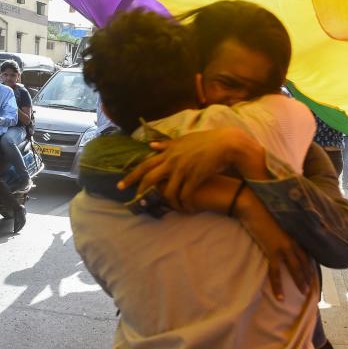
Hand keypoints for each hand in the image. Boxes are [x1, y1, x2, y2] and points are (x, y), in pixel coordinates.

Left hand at [118, 127, 260, 211]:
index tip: (121, 184)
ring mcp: (183, 170)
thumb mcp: (183, 140)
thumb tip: (151, 146)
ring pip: (168, 192)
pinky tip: (187, 208)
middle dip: (140, 191)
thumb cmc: (206, 140)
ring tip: (172, 208)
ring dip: (169, 203)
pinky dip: (185, 204)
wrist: (226, 143)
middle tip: (134, 201)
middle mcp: (172, 161)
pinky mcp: (195, 178)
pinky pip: (185, 196)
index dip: (132, 175)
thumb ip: (166, 145)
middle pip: (150, 178)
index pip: (145, 164)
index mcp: (169, 152)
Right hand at [236, 189, 315, 299]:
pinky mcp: (272, 251)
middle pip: (304, 262)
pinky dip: (278, 286)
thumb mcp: (279, 217)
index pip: (307, 252)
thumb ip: (285, 226)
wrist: (252, 204)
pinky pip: (276, 273)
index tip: (313, 273)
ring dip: (300, 282)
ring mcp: (283, 247)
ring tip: (304, 293)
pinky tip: (281, 297)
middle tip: (312, 288)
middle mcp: (293, 241)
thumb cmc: (263, 207)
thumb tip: (284, 231)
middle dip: (308, 276)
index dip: (310, 264)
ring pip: (295, 269)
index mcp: (295, 232)